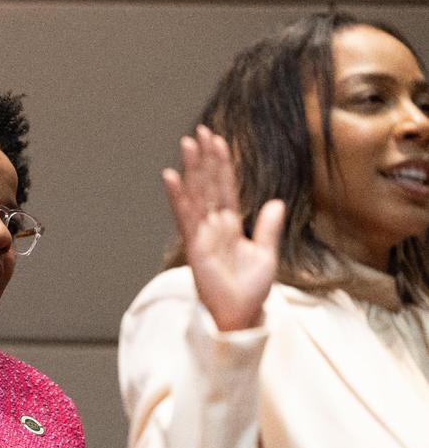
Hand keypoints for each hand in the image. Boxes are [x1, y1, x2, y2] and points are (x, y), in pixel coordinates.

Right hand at [163, 126, 284, 331]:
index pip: (225, 187)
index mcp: (230, 225)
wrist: (240, 315)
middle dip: (204, 158)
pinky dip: (178, 196)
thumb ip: (267, 227)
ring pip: (197, 194)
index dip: (222, 164)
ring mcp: (203, 233)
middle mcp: (213, 225)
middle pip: (209, 184)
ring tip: (188, 144)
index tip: (217, 140)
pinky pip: (185, 216)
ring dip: (192, 168)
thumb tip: (275, 202)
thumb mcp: (266, 254)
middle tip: (199, 131)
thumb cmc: (249, 290)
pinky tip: (172, 176)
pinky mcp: (195, 245)